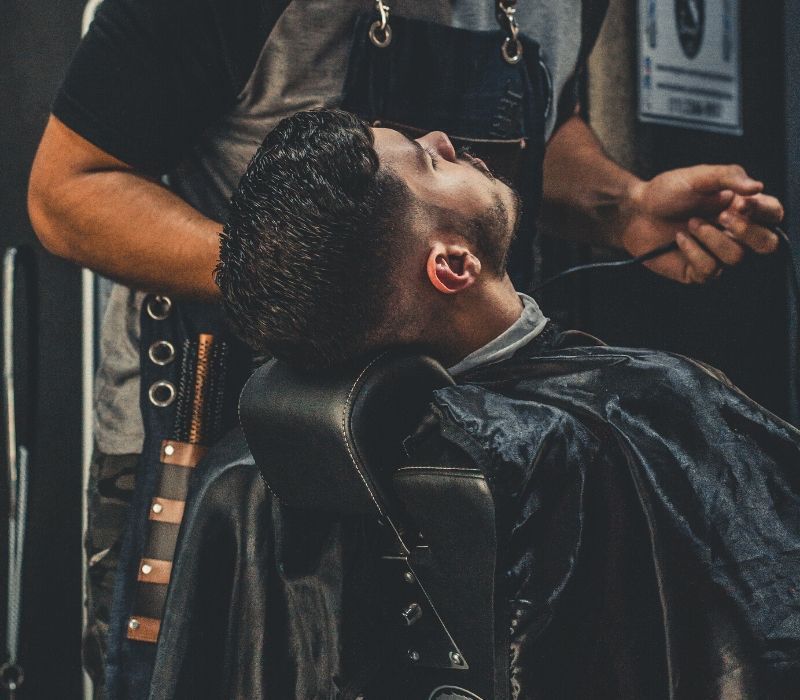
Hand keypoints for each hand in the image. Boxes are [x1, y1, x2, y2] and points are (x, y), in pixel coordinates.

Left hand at [622, 165, 782, 283]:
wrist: (634, 212)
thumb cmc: (666, 192)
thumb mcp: (698, 176)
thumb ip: (728, 176)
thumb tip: (757, 187)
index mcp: (742, 209)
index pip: (773, 215)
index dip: (763, 211)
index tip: (739, 202)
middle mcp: (735, 234)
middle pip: (767, 244)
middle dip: (746, 231)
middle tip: (721, 216)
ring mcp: (718, 254)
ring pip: (737, 258)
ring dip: (711, 237)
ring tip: (690, 224)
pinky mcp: (698, 272)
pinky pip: (710, 270)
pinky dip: (693, 251)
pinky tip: (679, 239)